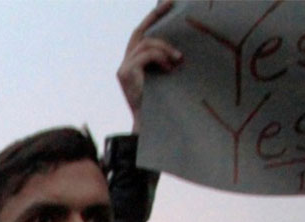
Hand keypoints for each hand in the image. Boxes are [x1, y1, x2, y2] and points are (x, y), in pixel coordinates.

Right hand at [118, 0, 181, 130]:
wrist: (151, 125)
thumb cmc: (161, 104)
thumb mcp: (165, 76)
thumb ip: (165, 61)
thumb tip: (181, 47)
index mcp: (133, 64)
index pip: (140, 35)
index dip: (152, 18)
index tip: (167, 3)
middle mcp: (124, 64)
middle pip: (139, 33)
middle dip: (155, 16)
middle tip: (172, 3)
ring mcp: (123, 69)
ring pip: (147, 44)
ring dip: (166, 49)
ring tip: (178, 60)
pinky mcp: (125, 73)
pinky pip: (147, 54)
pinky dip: (161, 58)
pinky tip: (169, 69)